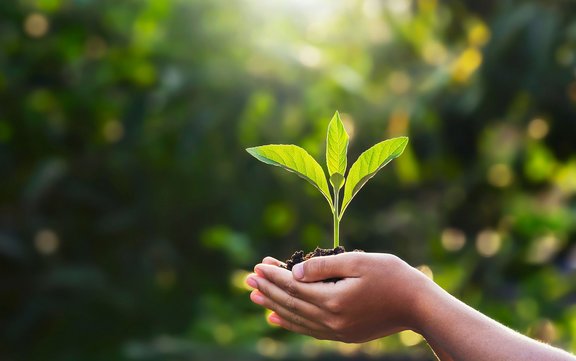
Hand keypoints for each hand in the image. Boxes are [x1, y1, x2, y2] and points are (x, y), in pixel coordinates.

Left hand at [246, 252, 430, 342]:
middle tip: (248, 279)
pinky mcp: (343, 335)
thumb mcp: (358, 261)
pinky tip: (276, 319)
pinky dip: (290, 323)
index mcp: (333, 299)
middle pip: (290, 303)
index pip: (293, 286)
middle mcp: (331, 319)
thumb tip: (294, 272)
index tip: (257, 266)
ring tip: (255, 297)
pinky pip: (309, 330)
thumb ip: (324, 267)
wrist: (419, 306)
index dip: (273, 275)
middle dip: (267, 290)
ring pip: (296, 318)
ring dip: (273, 306)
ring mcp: (337, 330)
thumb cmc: (392, 276)